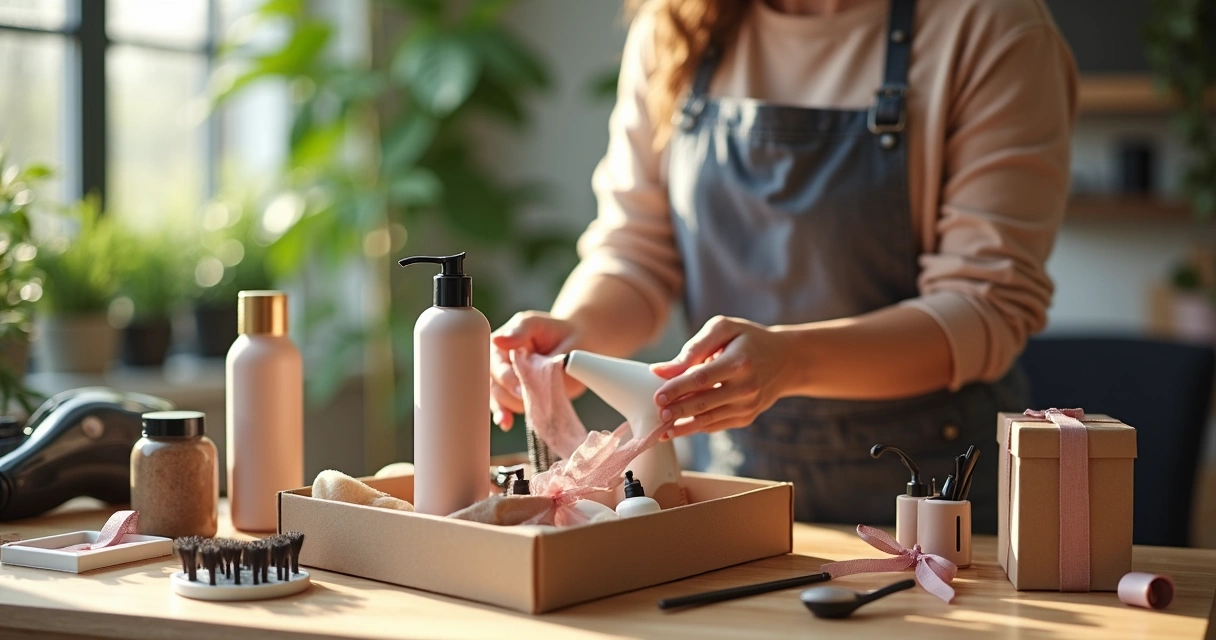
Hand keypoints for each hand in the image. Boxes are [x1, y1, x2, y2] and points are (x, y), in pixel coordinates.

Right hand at [490, 311, 583, 430]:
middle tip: (526, 396)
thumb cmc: (557, 332)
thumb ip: (521, 331)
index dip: (506, 376)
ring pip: (499, 399)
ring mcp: (506, 382)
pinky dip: (504, 416)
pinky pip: (504, 408)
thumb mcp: (538, 324)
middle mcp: (499, 364)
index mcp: (500, 345)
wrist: (577, 346)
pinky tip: (507, 422)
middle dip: (510, 393)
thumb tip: (499, 339)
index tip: (520, 385)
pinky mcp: (515, 395)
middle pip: (494, 384)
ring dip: (512, 405)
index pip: (495, 363)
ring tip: (532, 403)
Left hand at [651, 316, 796, 439]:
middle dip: (678, 411)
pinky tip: (678, 429)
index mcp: (739, 362)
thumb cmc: (748, 340)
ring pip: (709, 419)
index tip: (658, 396)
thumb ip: (693, 348)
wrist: (786, 360)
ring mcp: (748, 405)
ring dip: (683, 427)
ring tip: (662, 429)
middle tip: (658, 415)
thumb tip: (661, 370)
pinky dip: (697, 428)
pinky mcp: (747, 417)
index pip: (702, 378)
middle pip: (704, 403)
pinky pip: (717, 425)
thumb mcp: (724, 330)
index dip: (678, 389)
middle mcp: (746, 387)